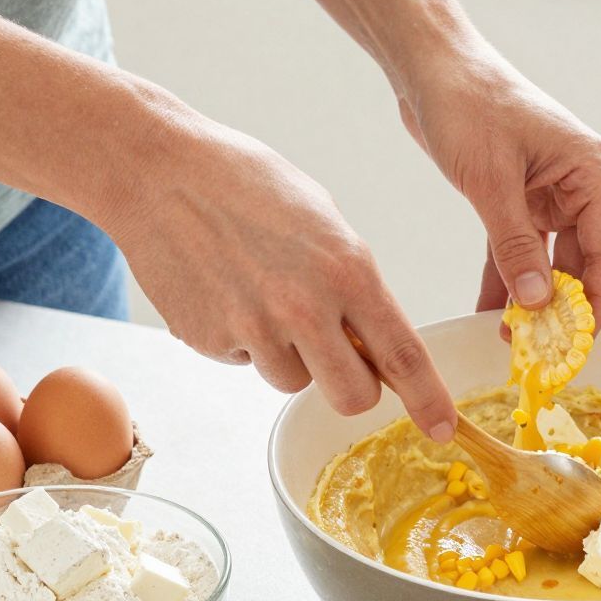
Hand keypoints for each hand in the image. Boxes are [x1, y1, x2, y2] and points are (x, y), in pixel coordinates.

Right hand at [109, 111, 456, 437]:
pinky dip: (243, 339)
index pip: (402, 355)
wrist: (158, 172)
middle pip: (352, 396)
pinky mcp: (210, 341)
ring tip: (263, 294)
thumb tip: (373, 338)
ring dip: (289, 356)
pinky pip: (245, 362)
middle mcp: (304, 308)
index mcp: (347, 270)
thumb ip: (354, 282)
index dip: (428, 400)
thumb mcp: (324, 221)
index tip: (442, 428)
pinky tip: (226, 289)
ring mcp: (253, 329)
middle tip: (339, 357)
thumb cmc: (245, 183)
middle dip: (353, 387)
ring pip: (293, 382)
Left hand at [403, 47, 600, 328]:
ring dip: (533, 298)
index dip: (595, 303)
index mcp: (591, 171)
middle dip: (563, 309)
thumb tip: (537, 303)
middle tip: (542, 352)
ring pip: (551, 260)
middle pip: (584, 261)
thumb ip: (515, 246)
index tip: (577, 344)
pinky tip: (491, 312)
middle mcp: (579, 183)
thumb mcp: (490, 181)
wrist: (429, 67)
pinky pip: (519, 249)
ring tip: (514, 340)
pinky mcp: (519, 196)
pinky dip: (507, 278)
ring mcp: (550, 190)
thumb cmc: (468, 104)